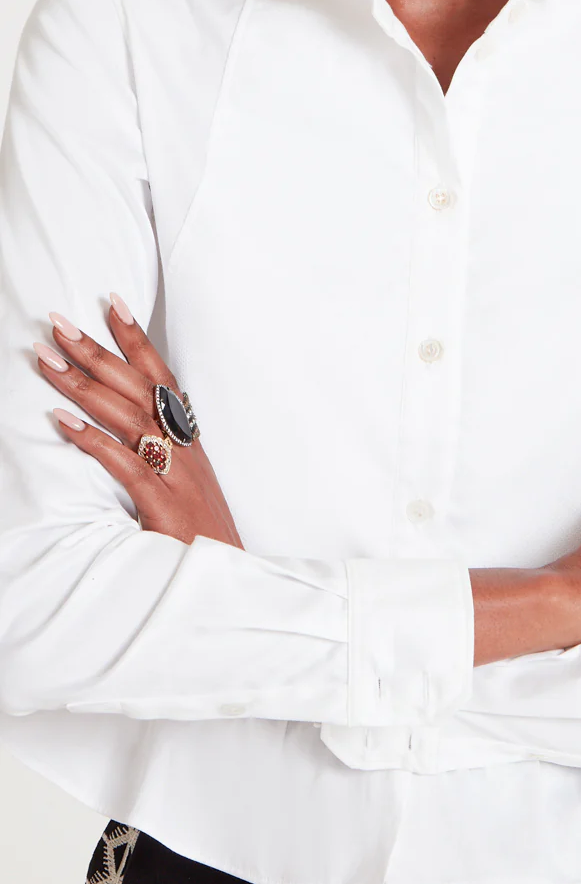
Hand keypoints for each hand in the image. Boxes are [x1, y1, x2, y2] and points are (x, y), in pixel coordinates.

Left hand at [34, 296, 242, 548]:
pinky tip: (62, 423)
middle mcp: (185, 448)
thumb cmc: (202, 537)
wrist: (230, 582)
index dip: (137, 339)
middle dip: (96, 351)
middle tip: (59, 322)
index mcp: (190, 440)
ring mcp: (176, 475)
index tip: (111, 302)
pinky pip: (124, 464)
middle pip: (137, 388)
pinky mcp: (164, 505)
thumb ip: (162, 456)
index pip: (161, 377)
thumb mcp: (186, 487)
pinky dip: (93, 441)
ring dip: (83, 385)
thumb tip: (126, 430)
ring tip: (46, 359)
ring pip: (126, 416)